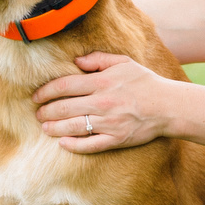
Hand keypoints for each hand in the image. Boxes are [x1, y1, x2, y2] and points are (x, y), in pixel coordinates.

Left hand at [32, 52, 172, 152]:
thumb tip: (76, 61)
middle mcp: (102, 103)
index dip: (46, 91)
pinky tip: (62, 143)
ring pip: (72, 127)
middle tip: (37, 114)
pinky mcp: (116, 139)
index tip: (36, 96)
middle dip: (46, 111)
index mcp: (102, 82)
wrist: (168, 106)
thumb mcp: (124, 63)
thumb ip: (98, 60)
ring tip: (45, 127)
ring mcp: (108, 123)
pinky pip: (89, 145)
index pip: (64, 86)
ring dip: (54, 128)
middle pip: (64, 108)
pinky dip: (73, 145)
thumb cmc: (145, 83)